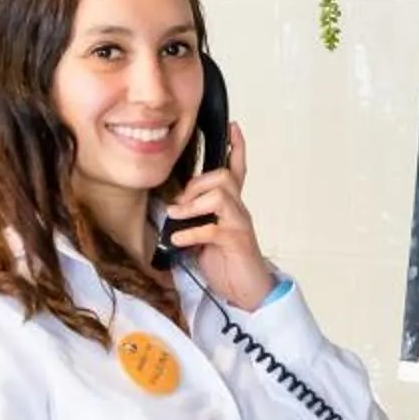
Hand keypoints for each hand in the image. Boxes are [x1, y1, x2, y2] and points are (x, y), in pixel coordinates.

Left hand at [169, 122, 274, 307]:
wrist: (248, 293)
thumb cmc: (226, 263)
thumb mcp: (206, 237)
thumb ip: (195, 220)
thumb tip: (170, 210)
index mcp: (231, 207)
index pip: (237, 170)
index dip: (237, 148)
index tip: (233, 126)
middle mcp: (238, 210)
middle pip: (223, 177)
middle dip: (196, 184)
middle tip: (179, 204)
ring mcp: (239, 225)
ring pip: (220, 195)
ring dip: (192, 204)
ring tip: (176, 218)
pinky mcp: (236, 242)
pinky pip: (213, 228)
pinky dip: (190, 232)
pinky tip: (178, 240)